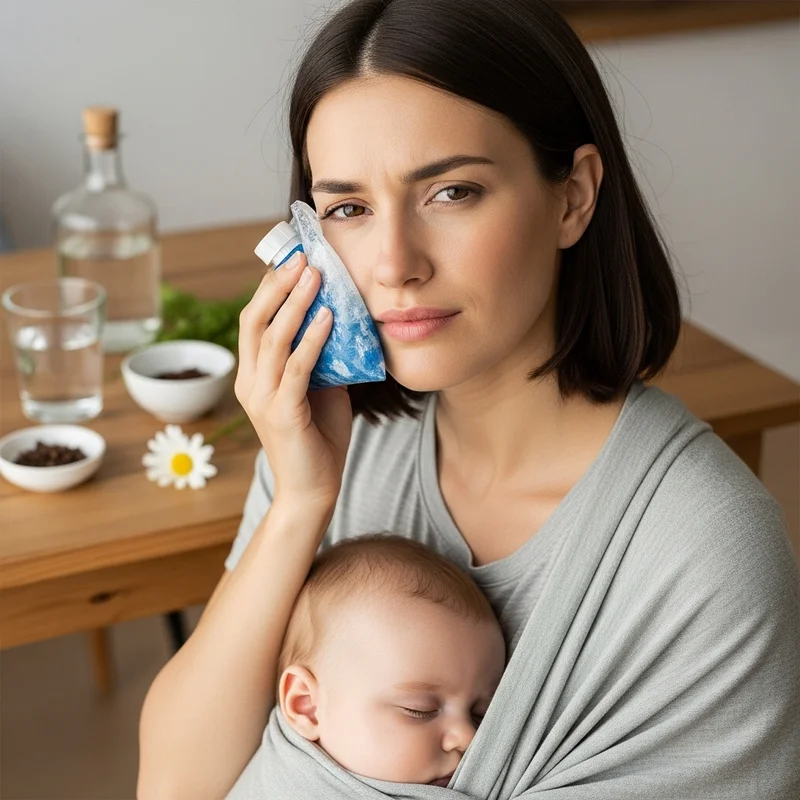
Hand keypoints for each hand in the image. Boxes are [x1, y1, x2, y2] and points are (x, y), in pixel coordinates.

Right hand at [235, 252, 352, 515]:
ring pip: (273, 339)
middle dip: (277, 285)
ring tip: (315, 276)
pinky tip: (328, 317)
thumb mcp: (319, 388)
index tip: (293, 258)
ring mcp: (262, 399)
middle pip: (255, 321)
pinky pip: (297, 368)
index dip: (269, 287)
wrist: (313, 490)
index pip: (253, 321)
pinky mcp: (283, 414)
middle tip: (302, 257)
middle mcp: (250, 383)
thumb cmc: (318, 437)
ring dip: (295, 303)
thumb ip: (321, 357)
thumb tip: (341, 320)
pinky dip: (312, 339)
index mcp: (253, 375)